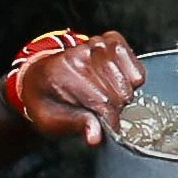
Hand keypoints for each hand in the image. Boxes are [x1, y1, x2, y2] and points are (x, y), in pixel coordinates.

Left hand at [5, 28, 144, 138]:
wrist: (39, 76)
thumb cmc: (45, 99)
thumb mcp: (49, 120)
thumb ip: (73, 125)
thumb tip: (96, 136)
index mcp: (62, 72)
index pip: (102, 102)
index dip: (109, 122)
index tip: (108, 130)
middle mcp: (82, 53)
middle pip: (119, 94)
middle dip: (114, 111)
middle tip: (100, 113)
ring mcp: (98, 44)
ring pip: (130, 84)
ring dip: (122, 97)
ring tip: (105, 98)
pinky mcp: (112, 41)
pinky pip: (137, 70)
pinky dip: (132, 82)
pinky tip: (114, 84)